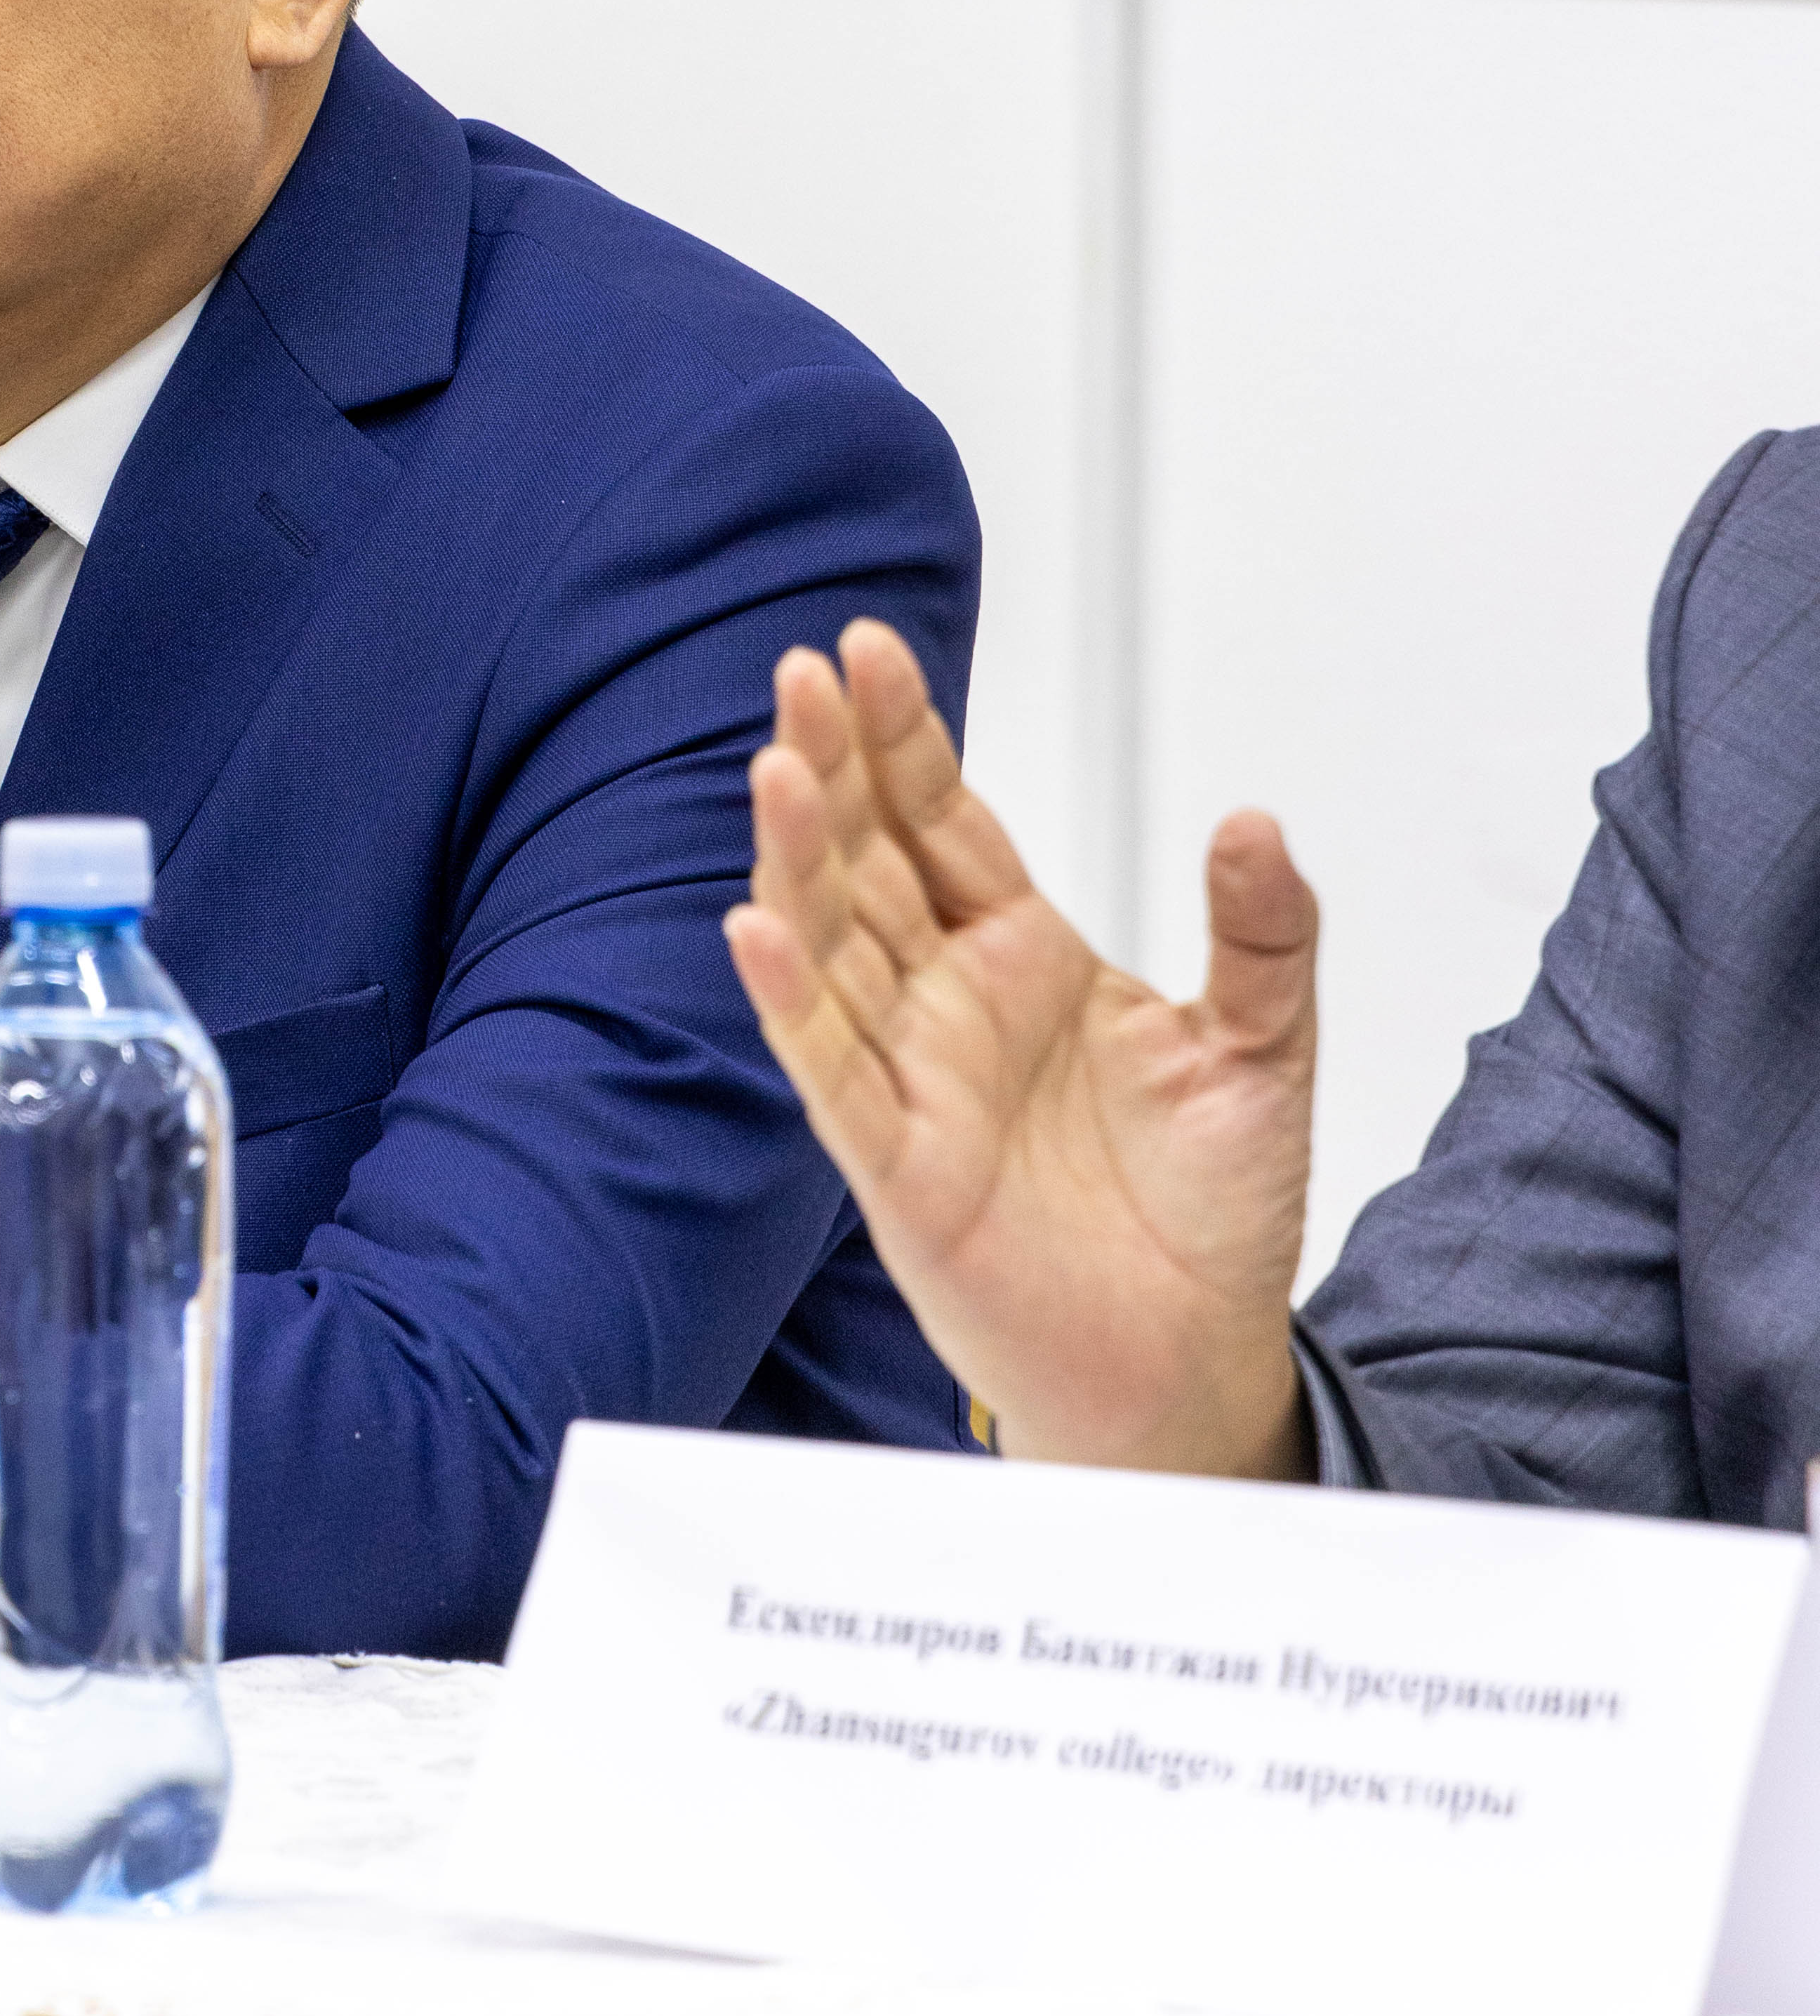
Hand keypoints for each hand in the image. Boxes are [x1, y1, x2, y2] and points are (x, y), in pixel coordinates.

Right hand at [722, 621, 1318, 1477]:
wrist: (1196, 1367)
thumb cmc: (1207, 1218)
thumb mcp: (1261, 1052)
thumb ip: (1260, 936)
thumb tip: (1251, 822)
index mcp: (1020, 956)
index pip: (939, 821)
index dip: (899, 737)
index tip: (865, 648)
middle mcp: (946, 1004)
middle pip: (866, 860)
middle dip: (831, 765)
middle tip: (802, 673)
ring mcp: (910, 1078)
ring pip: (829, 945)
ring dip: (795, 859)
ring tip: (776, 768)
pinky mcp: (898, 1165)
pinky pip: (828, 1071)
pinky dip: (788, 1001)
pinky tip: (754, 930)